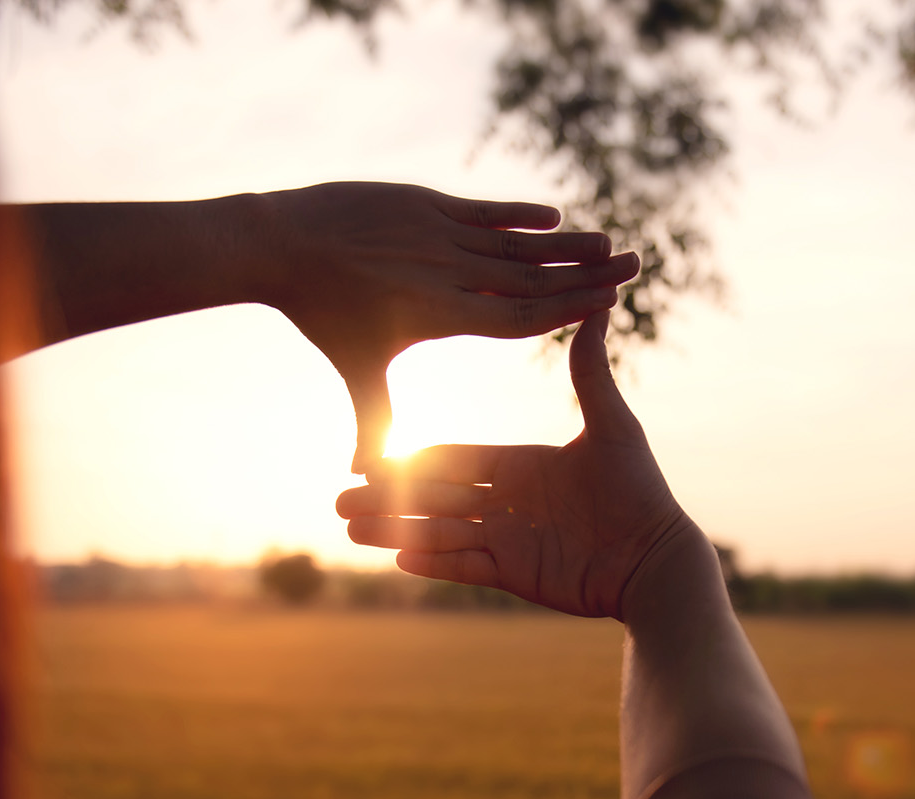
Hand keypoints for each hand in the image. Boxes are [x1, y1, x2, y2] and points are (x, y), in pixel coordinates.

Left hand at [254, 182, 639, 472]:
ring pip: (515, 241)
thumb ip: (373, 418)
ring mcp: (438, 235)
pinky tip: (554, 216)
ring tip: (608, 241)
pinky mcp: (426, 204)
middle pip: (532, 278)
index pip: (519, 318)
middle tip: (631, 267)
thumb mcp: (355, 368)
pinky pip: (484, 211)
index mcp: (441, 315)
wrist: (283, 245)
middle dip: (585, 273)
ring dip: (564, 242)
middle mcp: (448, 274)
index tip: (607, 306)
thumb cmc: (322, 315)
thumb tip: (364, 476)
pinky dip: (520, 213)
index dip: (567, 311)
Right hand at [335, 311, 695, 618]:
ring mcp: (508, 540)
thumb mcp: (612, 427)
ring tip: (347, 529)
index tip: (374, 456)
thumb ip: (591, 373)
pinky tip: (394, 557)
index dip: (415, 459)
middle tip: (338, 499)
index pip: (456, 459)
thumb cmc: (639, 491)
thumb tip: (600, 309)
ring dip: (394, 531)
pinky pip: (463, 566)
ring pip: (439, 532)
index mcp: (522, 465)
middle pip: (435, 497)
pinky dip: (432, 562)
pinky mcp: (514, 574)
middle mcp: (508, 501)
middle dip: (387, 498)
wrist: (655, 559)